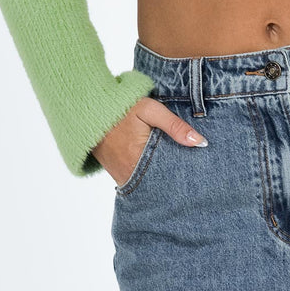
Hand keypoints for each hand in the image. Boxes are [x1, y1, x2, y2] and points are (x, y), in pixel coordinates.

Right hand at [91, 96, 207, 186]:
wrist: (89, 109)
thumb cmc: (122, 107)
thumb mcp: (150, 110)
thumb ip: (175, 126)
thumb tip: (200, 142)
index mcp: (141, 158)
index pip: (170, 176)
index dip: (185, 175)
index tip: (200, 173)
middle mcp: (130, 173)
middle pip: (161, 183)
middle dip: (175, 180)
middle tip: (192, 176)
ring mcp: (121, 176)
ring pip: (149, 183)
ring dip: (161, 177)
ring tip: (178, 171)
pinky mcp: (116, 173)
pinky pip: (137, 180)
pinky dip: (148, 175)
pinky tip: (159, 168)